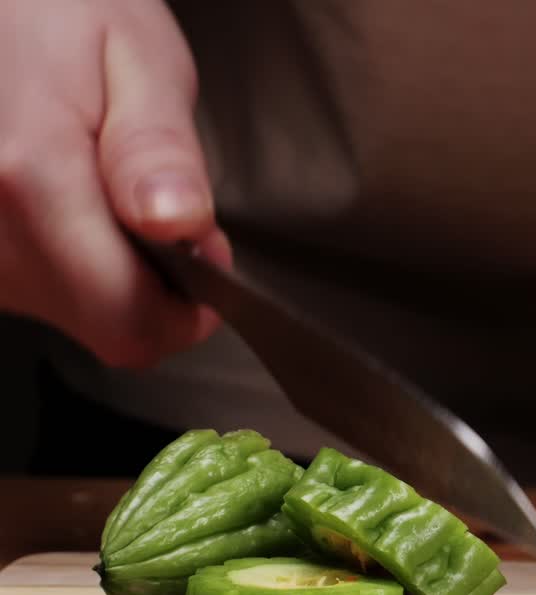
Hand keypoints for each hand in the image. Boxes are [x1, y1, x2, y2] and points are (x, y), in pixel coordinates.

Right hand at [0, 0, 227, 367]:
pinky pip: (29, 288)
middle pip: (101, 324)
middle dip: (154, 283)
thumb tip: (180, 225)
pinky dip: (63, 258)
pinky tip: (61, 195)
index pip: (129, 322)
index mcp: (31, 179)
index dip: (190, 310)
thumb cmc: (56, 8)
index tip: (208, 256)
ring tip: (103, 183)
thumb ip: (159, 149)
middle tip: (160, 205)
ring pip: (66, 312)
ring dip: (105, 268)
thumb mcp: (137, 58)